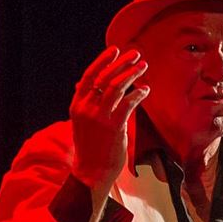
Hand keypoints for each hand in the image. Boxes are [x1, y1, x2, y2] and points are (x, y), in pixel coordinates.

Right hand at [70, 46, 149, 194]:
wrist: (91, 172)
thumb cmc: (91, 147)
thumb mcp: (84, 123)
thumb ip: (89, 104)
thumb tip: (94, 86)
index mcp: (77, 105)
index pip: (89, 76)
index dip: (103, 61)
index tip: (115, 50)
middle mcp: (86, 109)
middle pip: (105, 77)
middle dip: (122, 63)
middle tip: (136, 54)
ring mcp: (100, 118)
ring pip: (116, 87)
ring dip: (132, 74)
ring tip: (143, 67)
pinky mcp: (114, 128)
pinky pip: (128, 104)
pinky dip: (138, 94)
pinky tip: (145, 90)